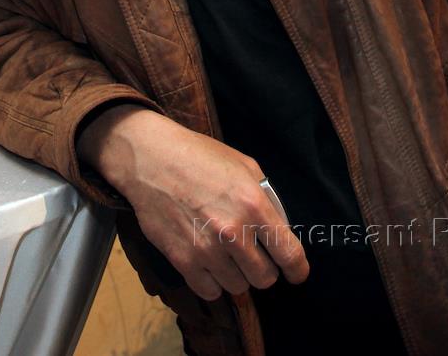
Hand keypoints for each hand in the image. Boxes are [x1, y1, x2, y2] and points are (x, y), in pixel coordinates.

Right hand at [77, 106, 308, 300]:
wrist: (150, 158)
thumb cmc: (198, 156)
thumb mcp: (244, 165)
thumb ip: (267, 198)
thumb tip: (281, 229)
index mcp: (254, 205)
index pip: (290, 255)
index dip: (297, 269)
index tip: (295, 273)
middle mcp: (234, 232)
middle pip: (265, 278)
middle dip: (263, 268)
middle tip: (252, 254)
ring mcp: (207, 250)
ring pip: (238, 287)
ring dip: (236, 274)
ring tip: (224, 252)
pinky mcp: (183, 260)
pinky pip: (210, 291)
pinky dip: (212, 281)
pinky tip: (208, 262)